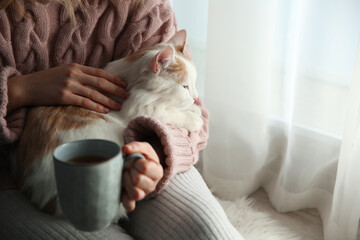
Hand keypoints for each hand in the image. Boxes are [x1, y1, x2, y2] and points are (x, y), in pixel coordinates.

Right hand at [7, 63, 128, 112]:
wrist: (27, 87)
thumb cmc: (47, 81)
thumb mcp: (65, 72)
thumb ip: (80, 75)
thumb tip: (98, 81)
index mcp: (76, 67)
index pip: (100, 73)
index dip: (114, 79)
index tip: (125, 84)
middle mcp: (74, 75)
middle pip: (101, 82)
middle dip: (117, 89)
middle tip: (127, 95)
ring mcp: (69, 85)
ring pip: (95, 93)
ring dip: (110, 100)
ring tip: (120, 106)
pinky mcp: (64, 97)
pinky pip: (85, 102)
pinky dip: (97, 106)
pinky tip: (105, 110)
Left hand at [121, 141, 163, 211]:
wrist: (141, 166)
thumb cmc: (143, 157)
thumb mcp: (143, 148)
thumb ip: (135, 146)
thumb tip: (125, 149)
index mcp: (158, 172)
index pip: (144, 167)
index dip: (136, 162)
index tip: (136, 160)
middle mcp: (153, 185)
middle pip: (137, 180)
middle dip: (130, 171)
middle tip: (130, 167)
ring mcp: (144, 194)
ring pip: (134, 192)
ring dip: (126, 181)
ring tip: (127, 175)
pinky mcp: (135, 200)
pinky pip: (130, 205)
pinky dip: (125, 199)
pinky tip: (123, 189)